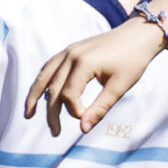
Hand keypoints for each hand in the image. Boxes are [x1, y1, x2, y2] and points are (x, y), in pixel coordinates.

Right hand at [22, 14, 165, 136]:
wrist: (138, 34)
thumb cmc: (133, 60)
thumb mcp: (120, 87)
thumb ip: (100, 108)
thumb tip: (83, 129)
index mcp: (84, 63)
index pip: (69, 95)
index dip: (75, 111)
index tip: (87, 119)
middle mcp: (70, 55)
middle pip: (54, 88)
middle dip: (52, 112)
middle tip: (55, 132)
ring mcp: (68, 51)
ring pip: (45, 76)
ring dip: (35, 96)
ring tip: (28, 114)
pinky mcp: (70, 50)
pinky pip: (50, 66)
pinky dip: (43, 81)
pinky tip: (41, 94)